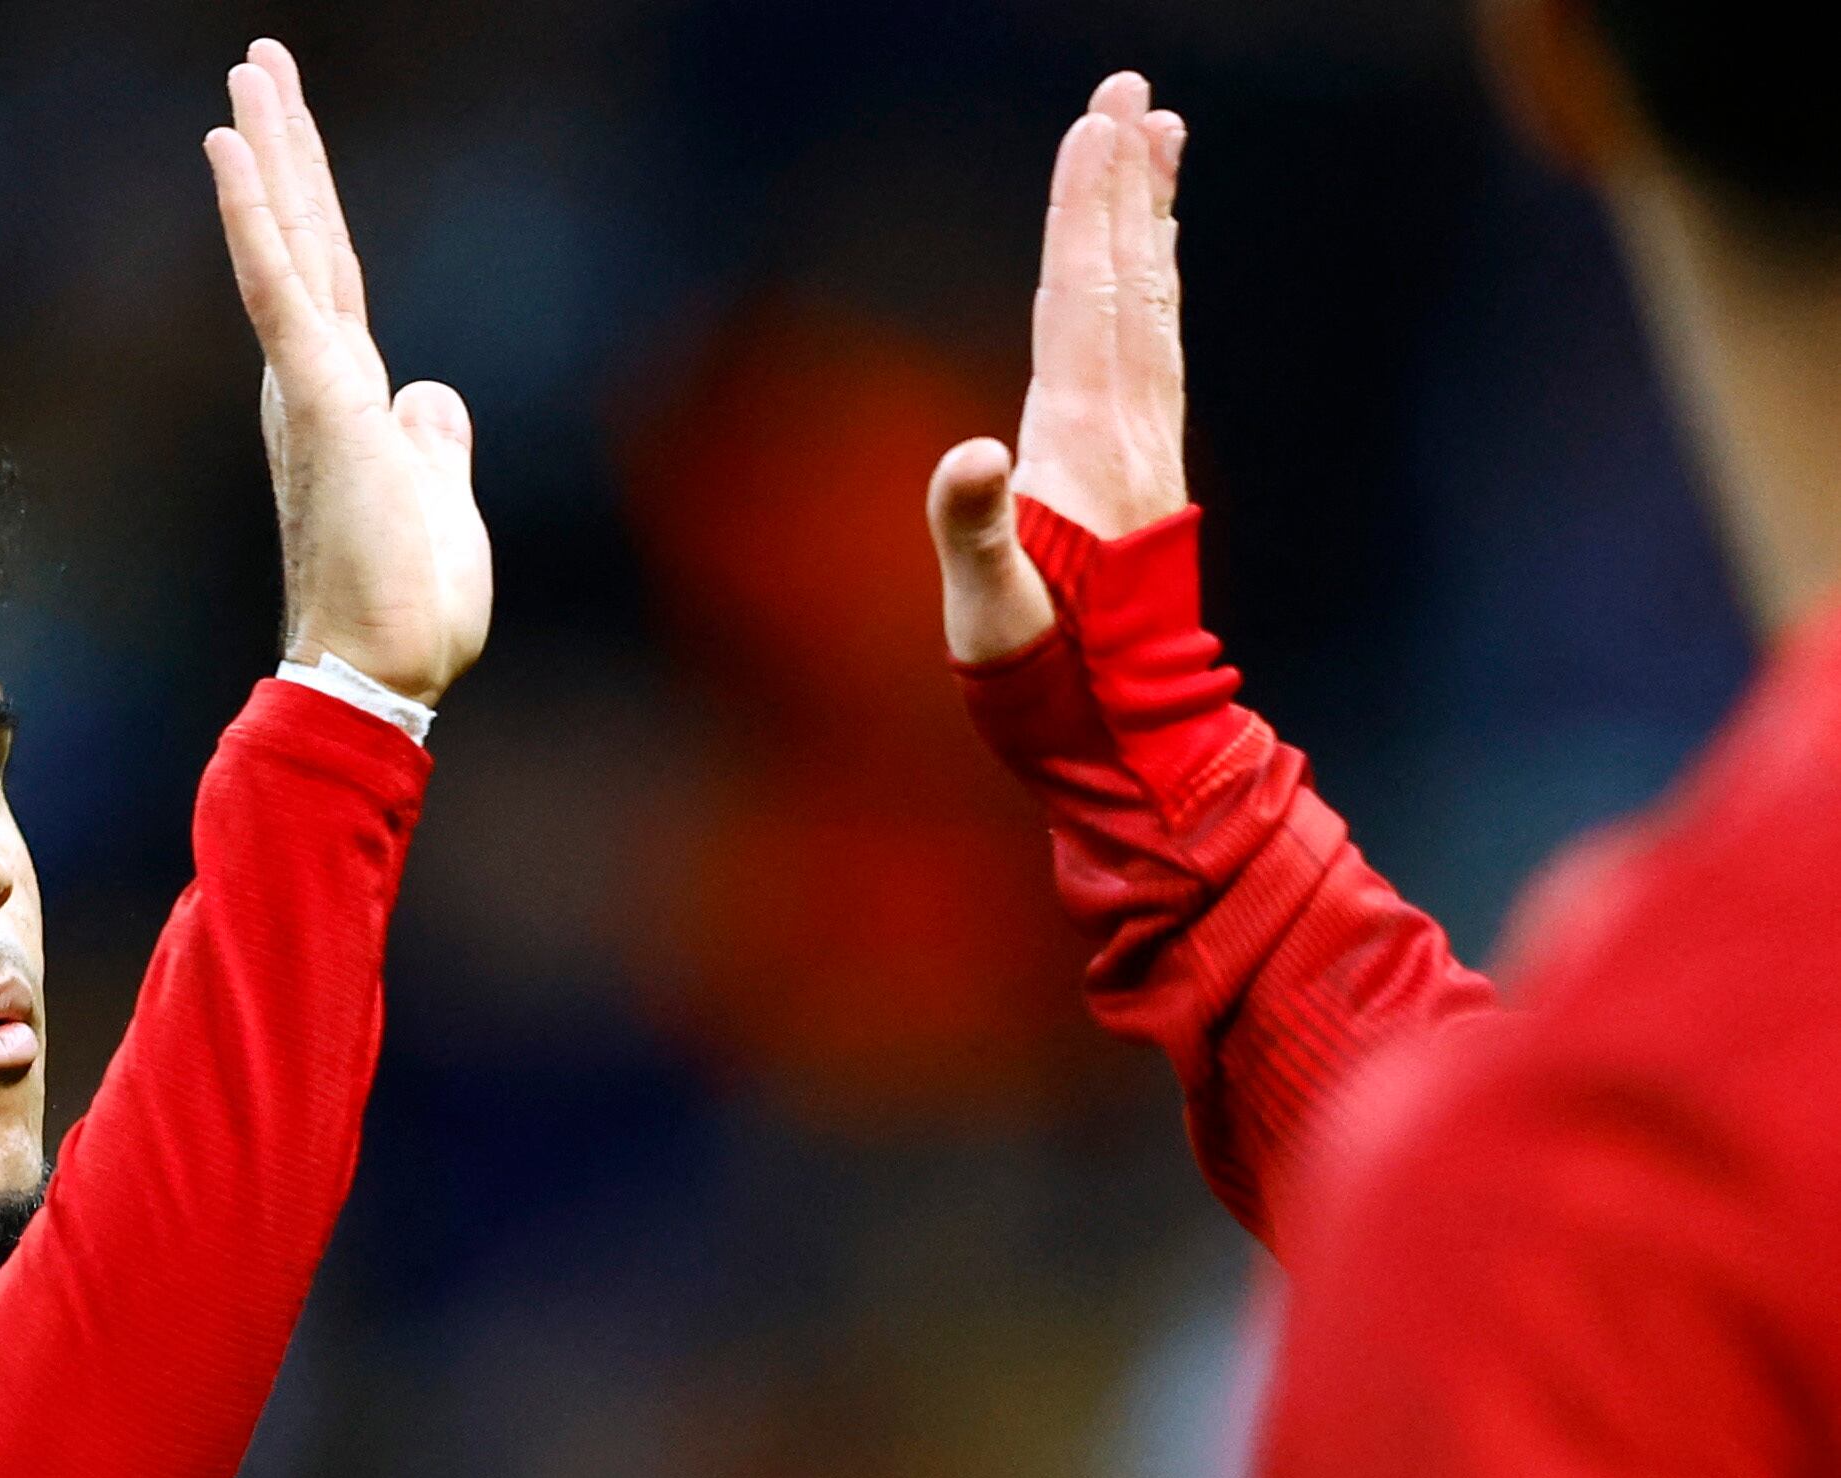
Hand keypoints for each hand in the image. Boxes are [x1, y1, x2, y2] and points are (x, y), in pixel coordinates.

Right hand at [206, 40, 490, 709]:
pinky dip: (256, 217)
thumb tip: (428, 393)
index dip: (313, 203)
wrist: (380, 675)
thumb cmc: (407, 611)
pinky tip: (233, 148)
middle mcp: (315, 384)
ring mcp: (312, 388)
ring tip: (248, 76)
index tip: (285, 132)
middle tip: (258, 63)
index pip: (334, 278)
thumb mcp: (439, 500)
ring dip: (271, 155)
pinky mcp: (318, 401)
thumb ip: (432, 440)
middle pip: (306, 241)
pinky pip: (280, 289)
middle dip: (285, 149)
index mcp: (345, 402)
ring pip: (291, 246)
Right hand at [929, 72, 1188, 662]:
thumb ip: (974, 533)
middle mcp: (1125, 429)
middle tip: (1131, 91)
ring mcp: (1143, 444)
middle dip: (1123, 182)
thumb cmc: (1044, 684)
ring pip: (1149, 301)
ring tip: (1158, 136)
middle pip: (1125, 279)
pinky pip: (1152, 342)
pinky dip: (1152, 278)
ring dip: (1149, 215)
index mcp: (1080, 447)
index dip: (1084, 214)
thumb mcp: (991, 616)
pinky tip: (1152, 250)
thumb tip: (969, 455)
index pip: (1081, 302)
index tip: (1094, 127)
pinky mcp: (1143, 464)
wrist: (1125, 737)